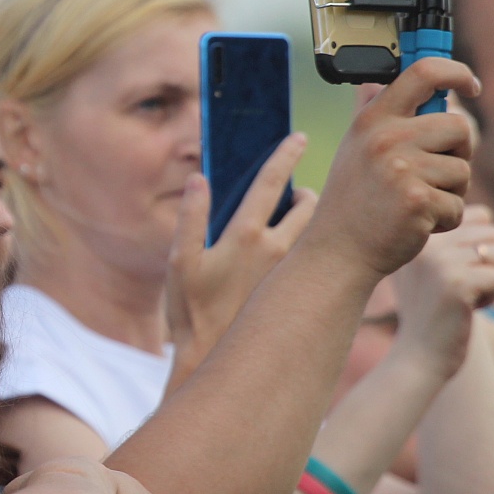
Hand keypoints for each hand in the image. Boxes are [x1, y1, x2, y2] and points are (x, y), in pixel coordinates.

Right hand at [168, 134, 316, 382]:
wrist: (216, 356)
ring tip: (297, 219)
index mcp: (246, 236)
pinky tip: (298, 254)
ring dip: (310, 217)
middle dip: (305, 191)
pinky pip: (311, 255)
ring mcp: (291, 270)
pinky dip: (310, 244)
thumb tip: (200, 178)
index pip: (271, 183)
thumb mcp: (179, 263)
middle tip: (297, 191)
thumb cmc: (192, 311)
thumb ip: (189, 218)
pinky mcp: (295, 288)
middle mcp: (277, 249)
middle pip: (308, 205)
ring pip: (315, 230)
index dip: (284, 155)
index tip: (297, 137)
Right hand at [304, 58, 479, 279]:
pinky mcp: (418, 201)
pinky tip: (416, 224)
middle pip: (459, 127)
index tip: (471, 84)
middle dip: (459, 154)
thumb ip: (375, 115)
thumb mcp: (355, 148)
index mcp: (372, 120)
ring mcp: (401, 169)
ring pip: (463, 170)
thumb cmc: (352, 201)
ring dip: (451, 192)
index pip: (424, 72)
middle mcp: (385, 138)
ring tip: (417, 204)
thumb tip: (382, 82)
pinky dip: (445, 220)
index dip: (457, 72)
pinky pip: (458, 204)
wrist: (337, 251)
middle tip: (433, 175)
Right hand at [388, 205, 493, 383]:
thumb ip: (492, 247)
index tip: (453, 272)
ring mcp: (439, 262)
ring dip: (492, 279)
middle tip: (459, 288)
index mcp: (421, 235)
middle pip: (493, 233)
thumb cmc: (438, 313)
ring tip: (463, 297)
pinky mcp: (456, 283)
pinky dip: (492, 297)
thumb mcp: (462, 272)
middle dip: (489, 262)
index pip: (480, 216)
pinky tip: (466, 309)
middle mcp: (426, 242)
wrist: (418, 355)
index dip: (481, 246)